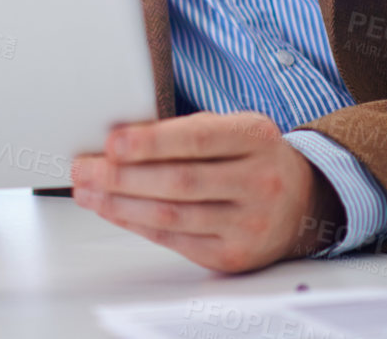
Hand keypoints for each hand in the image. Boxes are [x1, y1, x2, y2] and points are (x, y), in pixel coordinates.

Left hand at [70, 111, 345, 273]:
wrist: (303, 202)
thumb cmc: (252, 157)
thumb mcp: (232, 129)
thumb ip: (186, 131)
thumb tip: (120, 140)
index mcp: (256, 138)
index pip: (198, 139)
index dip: (152, 142)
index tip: (112, 142)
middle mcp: (259, 182)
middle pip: (180, 181)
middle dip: (122, 176)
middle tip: (83, 168)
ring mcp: (250, 224)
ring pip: (173, 215)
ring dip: (120, 203)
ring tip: (88, 190)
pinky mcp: (235, 256)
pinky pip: (176, 240)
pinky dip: (137, 225)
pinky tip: (114, 210)